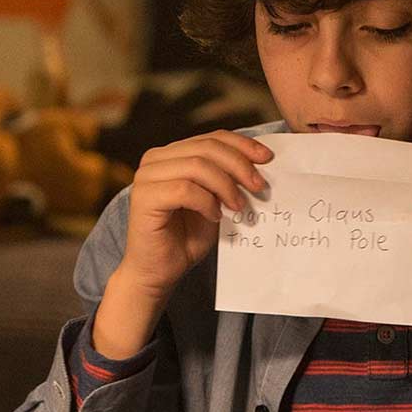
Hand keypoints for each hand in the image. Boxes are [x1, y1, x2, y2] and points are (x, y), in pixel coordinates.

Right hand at [94, 130, 270, 359]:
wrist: (158, 273)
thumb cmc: (186, 238)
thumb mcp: (215, 202)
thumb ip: (228, 180)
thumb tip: (260, 164)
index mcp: (172, 154)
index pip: (212, 138)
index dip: (242, 145)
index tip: (267, 159)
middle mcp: (155, 160)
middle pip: (206, 148)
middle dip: (239, 165)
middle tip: (259, 187)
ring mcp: (146, 177)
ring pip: (197, 166)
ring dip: (225, 185)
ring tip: (239, 206)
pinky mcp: (144, 197)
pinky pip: (184, 190)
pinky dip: (206, 202)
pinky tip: (215, 217)